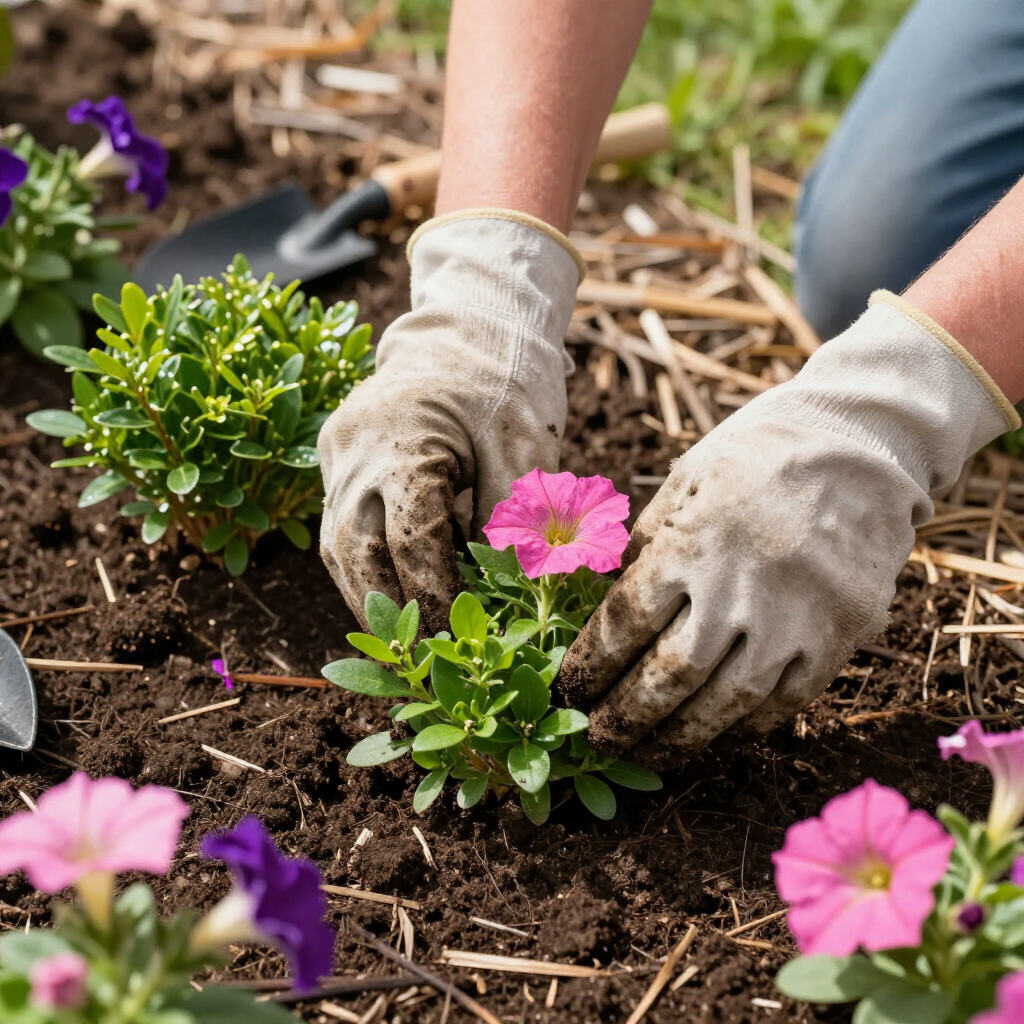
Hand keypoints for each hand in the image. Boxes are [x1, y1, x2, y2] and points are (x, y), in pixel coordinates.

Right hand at [318, 212, 583, 633]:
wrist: (466, 325)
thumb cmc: (504, 380)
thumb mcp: (525, 445)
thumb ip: (516, 520)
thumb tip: (514, 593)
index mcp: (401, 439)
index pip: (409, 539)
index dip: (434, 594)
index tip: (461, 633)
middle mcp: (354, 449)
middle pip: (353, 552)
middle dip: (390, 608)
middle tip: (427, 651)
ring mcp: (337, 452)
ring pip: (336, 544)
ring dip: (371, 592)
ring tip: (409, 630)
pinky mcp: (336, 456)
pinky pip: (340, 522)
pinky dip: (368, 560)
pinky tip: (399, 584)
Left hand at [560, 293, 1017, 766]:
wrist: (866, 443)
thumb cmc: (763, 450)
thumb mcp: (687, 478)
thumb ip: (647, 541)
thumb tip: (612, 595)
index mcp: (689, 547)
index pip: (624, 625)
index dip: (590, 665)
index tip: (569, 689)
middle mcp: (738, 594)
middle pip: (668, 678)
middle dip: (625, 718)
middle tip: (598, 740)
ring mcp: (795, 622)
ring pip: (725, 705)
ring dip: (679, 738)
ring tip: (648, 753)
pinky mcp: (840, 637)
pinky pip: (785, 701)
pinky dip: (746, 725)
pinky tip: (718, 732)